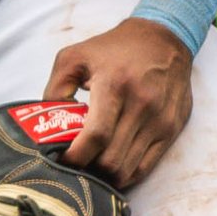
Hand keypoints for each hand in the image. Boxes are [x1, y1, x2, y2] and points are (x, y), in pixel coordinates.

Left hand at [45, 17, 193, 188]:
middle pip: (111, 160)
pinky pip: (145, 168)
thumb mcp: (75, 56)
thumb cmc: (114, 49)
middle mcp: (141, 105)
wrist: (164, 39)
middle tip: (75, 164)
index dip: (76, 157)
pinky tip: (112, 166)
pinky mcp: (171, 129)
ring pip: (127, 169)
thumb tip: (46, 126)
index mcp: (114, 85)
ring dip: (105, 176)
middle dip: (88, 169)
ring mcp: (159, 120)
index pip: (96, 135)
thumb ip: (54, 89)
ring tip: (92, 166)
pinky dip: (125, 175)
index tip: (62, 160)